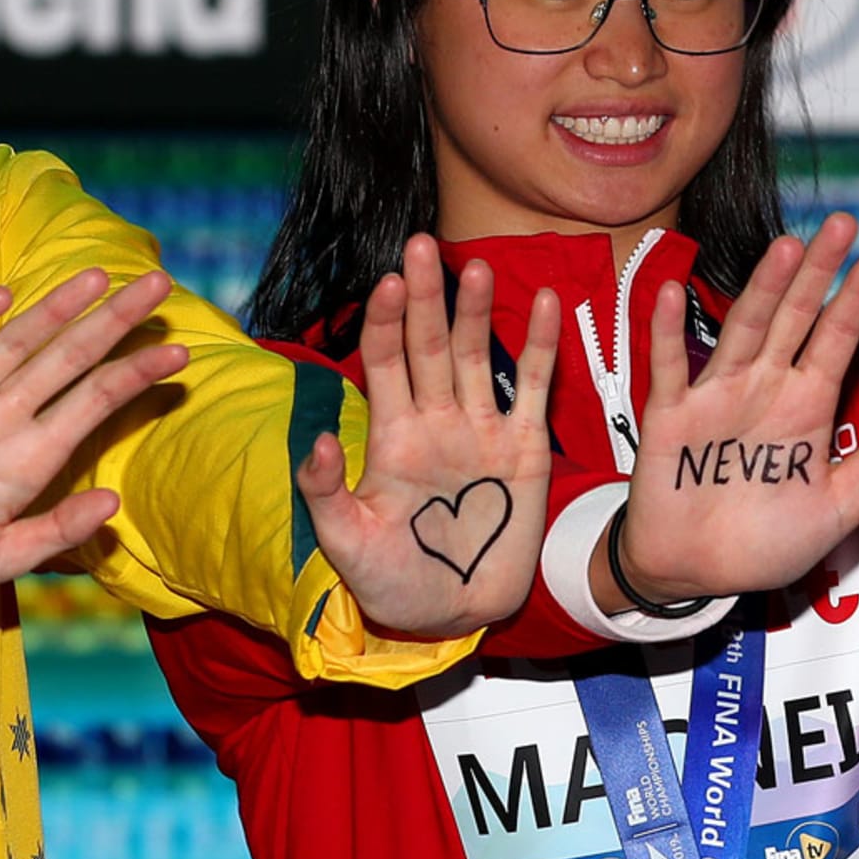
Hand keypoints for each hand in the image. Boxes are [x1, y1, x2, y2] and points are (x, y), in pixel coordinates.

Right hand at [0, 269, 188, 619]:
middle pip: (67, 361)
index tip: (182, 354)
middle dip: (113, 324)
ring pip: (16, 343)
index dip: (133, 378)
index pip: (91, 406)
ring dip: (56, 309)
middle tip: (160, 284)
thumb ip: (51, 533)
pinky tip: (2, 299)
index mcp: (27, 461)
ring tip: (102, 277)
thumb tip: (114, 503)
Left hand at [297, 236, 560, 638]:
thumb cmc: (393, 581)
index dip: (384, 323)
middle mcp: (436, 420)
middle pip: (428, 345)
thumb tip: (312, 442)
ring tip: (477, 267)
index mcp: (391, 436)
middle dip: (426, 296)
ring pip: (478, 356)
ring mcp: (481, 430)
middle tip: (424, 245)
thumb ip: (325, 494)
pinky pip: (534, 389)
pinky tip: (546, 303)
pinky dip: (541, 347)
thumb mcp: (346, 544)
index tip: (387, 283)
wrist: (455, 613)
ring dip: (476, 313)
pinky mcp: (524, 449)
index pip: (384, 363)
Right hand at [610, 214, 858, 608]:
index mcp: (808, 404)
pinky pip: (669, 369)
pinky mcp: (670, 418)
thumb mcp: (841, 503)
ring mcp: (716, 397)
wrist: (699, 576)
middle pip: (794, 317)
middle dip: (818, 272)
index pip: (839, 337)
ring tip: (788, 247)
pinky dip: (667, 333)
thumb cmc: (769, 542)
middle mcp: (765, 388)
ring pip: (742, 330)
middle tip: (845, 222)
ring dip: (763, 288)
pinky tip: (672, 292)